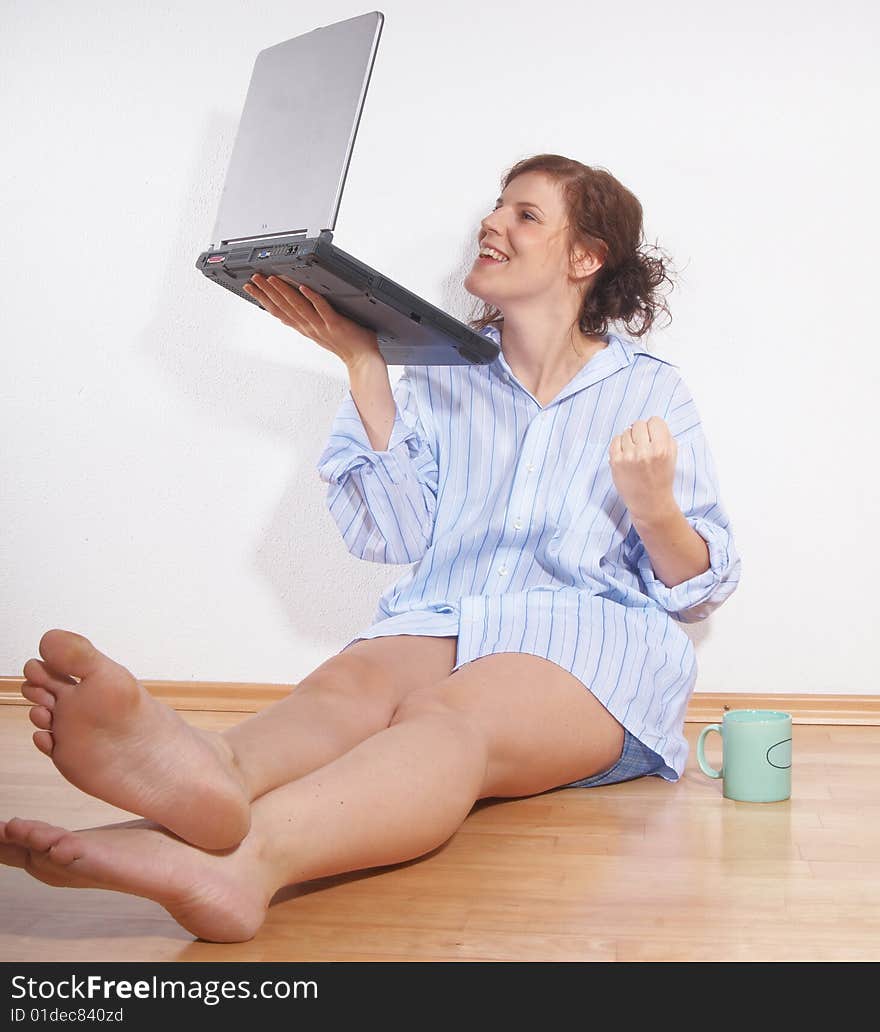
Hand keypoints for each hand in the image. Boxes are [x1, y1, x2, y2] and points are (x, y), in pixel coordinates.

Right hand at [243, 273, 384, 370]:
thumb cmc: (347, 345)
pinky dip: (312, 298)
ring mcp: (321, 326)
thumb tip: (298, 308)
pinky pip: (322, 308)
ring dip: (283, 291)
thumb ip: (309, 319)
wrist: (363, 360)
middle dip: (267, 292)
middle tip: (254, 278)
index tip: (251, 289)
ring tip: (271, 279)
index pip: (279, 312)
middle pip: (283, 308)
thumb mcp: (320, 332)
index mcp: (305, 328)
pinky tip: (303, 287)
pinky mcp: (335, 324)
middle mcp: (309, 327)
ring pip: (298, 307)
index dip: (263, 300)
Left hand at [609, 417, 677, 520]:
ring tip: (636, 451)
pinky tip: (626, 453)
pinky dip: (620, 443)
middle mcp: (644, 452)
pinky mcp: (615, 462)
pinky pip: (615, 440)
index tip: (654, 435)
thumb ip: (665, 436)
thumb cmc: (661, 478)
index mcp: (661, 449)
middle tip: (644, 443)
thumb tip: (652, 423)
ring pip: (626, 431)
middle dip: (642, 432)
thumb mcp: (672, 456)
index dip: (655, 427)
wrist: (650, 503)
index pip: (655, 421)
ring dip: (631, 438)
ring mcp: (628, 457)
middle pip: (639, 424)